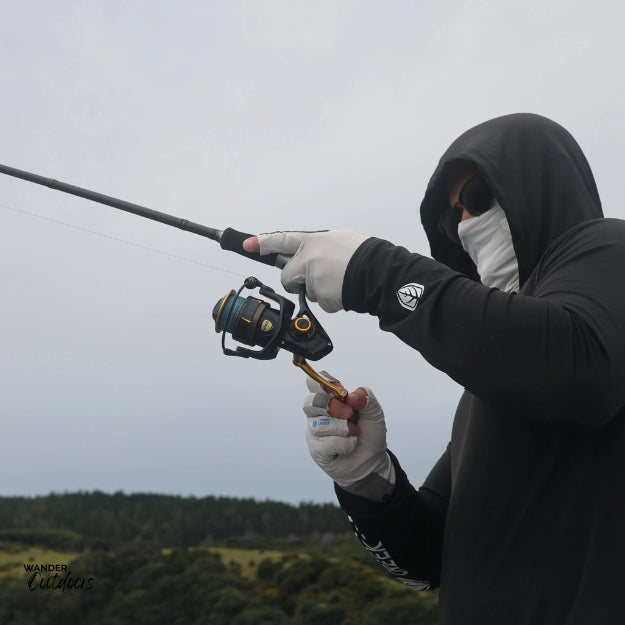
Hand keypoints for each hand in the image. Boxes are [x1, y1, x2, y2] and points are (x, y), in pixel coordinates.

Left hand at [243, 230, 367, 311]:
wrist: (379, 271)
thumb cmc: (364, 254)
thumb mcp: (340, 239)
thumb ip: (321, 246)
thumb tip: (313, 255)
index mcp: (312, 241)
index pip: (282, 240)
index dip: (264, 242)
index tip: (248, 244)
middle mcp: (308, 258)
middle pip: (287, 276)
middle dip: (296, 281)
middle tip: (317, 278)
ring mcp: (313, 278)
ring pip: (306, 292)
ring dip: (320, 290)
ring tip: (340, 281)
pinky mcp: (321, 296)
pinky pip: (321, 302)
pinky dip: (331, 300)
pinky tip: (344, 290)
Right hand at [303, 373, 394, 501]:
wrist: (372, 461)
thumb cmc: (369, 434)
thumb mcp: (374, 413)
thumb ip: (366, 398)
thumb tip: (352, 396)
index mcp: (330, 399)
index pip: (316, 382)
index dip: (324, 382)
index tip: (339, 389)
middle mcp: (318, 413)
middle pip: (311, 400)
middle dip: (333, 406)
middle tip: (350, 414)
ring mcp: (314, 431)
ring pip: (320, 424)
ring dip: (343, 429)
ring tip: (354, 434)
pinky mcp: (316, 449)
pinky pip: (326, 443)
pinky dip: (344, 444)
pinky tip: (349, 447)